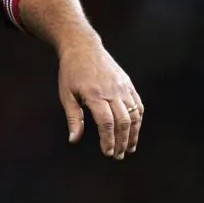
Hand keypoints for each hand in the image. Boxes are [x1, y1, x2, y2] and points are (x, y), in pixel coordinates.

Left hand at [57, 37, 143, 158]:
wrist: (83, 47)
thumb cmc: (71, 72)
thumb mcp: (66, 94)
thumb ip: (73, 117)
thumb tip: (73, 139)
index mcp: (94, 94)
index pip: (106, 123)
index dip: (108, 140)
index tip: (107, 152)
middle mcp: (112, 91)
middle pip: (123, 122)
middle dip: (121, 141)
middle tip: (117, 155)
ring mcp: (123, 87)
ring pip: (134, 115)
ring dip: (133, 134)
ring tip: (128, 148)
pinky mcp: (128, 84)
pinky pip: (138, 105)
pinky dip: (138, 120)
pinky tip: (133, 131)